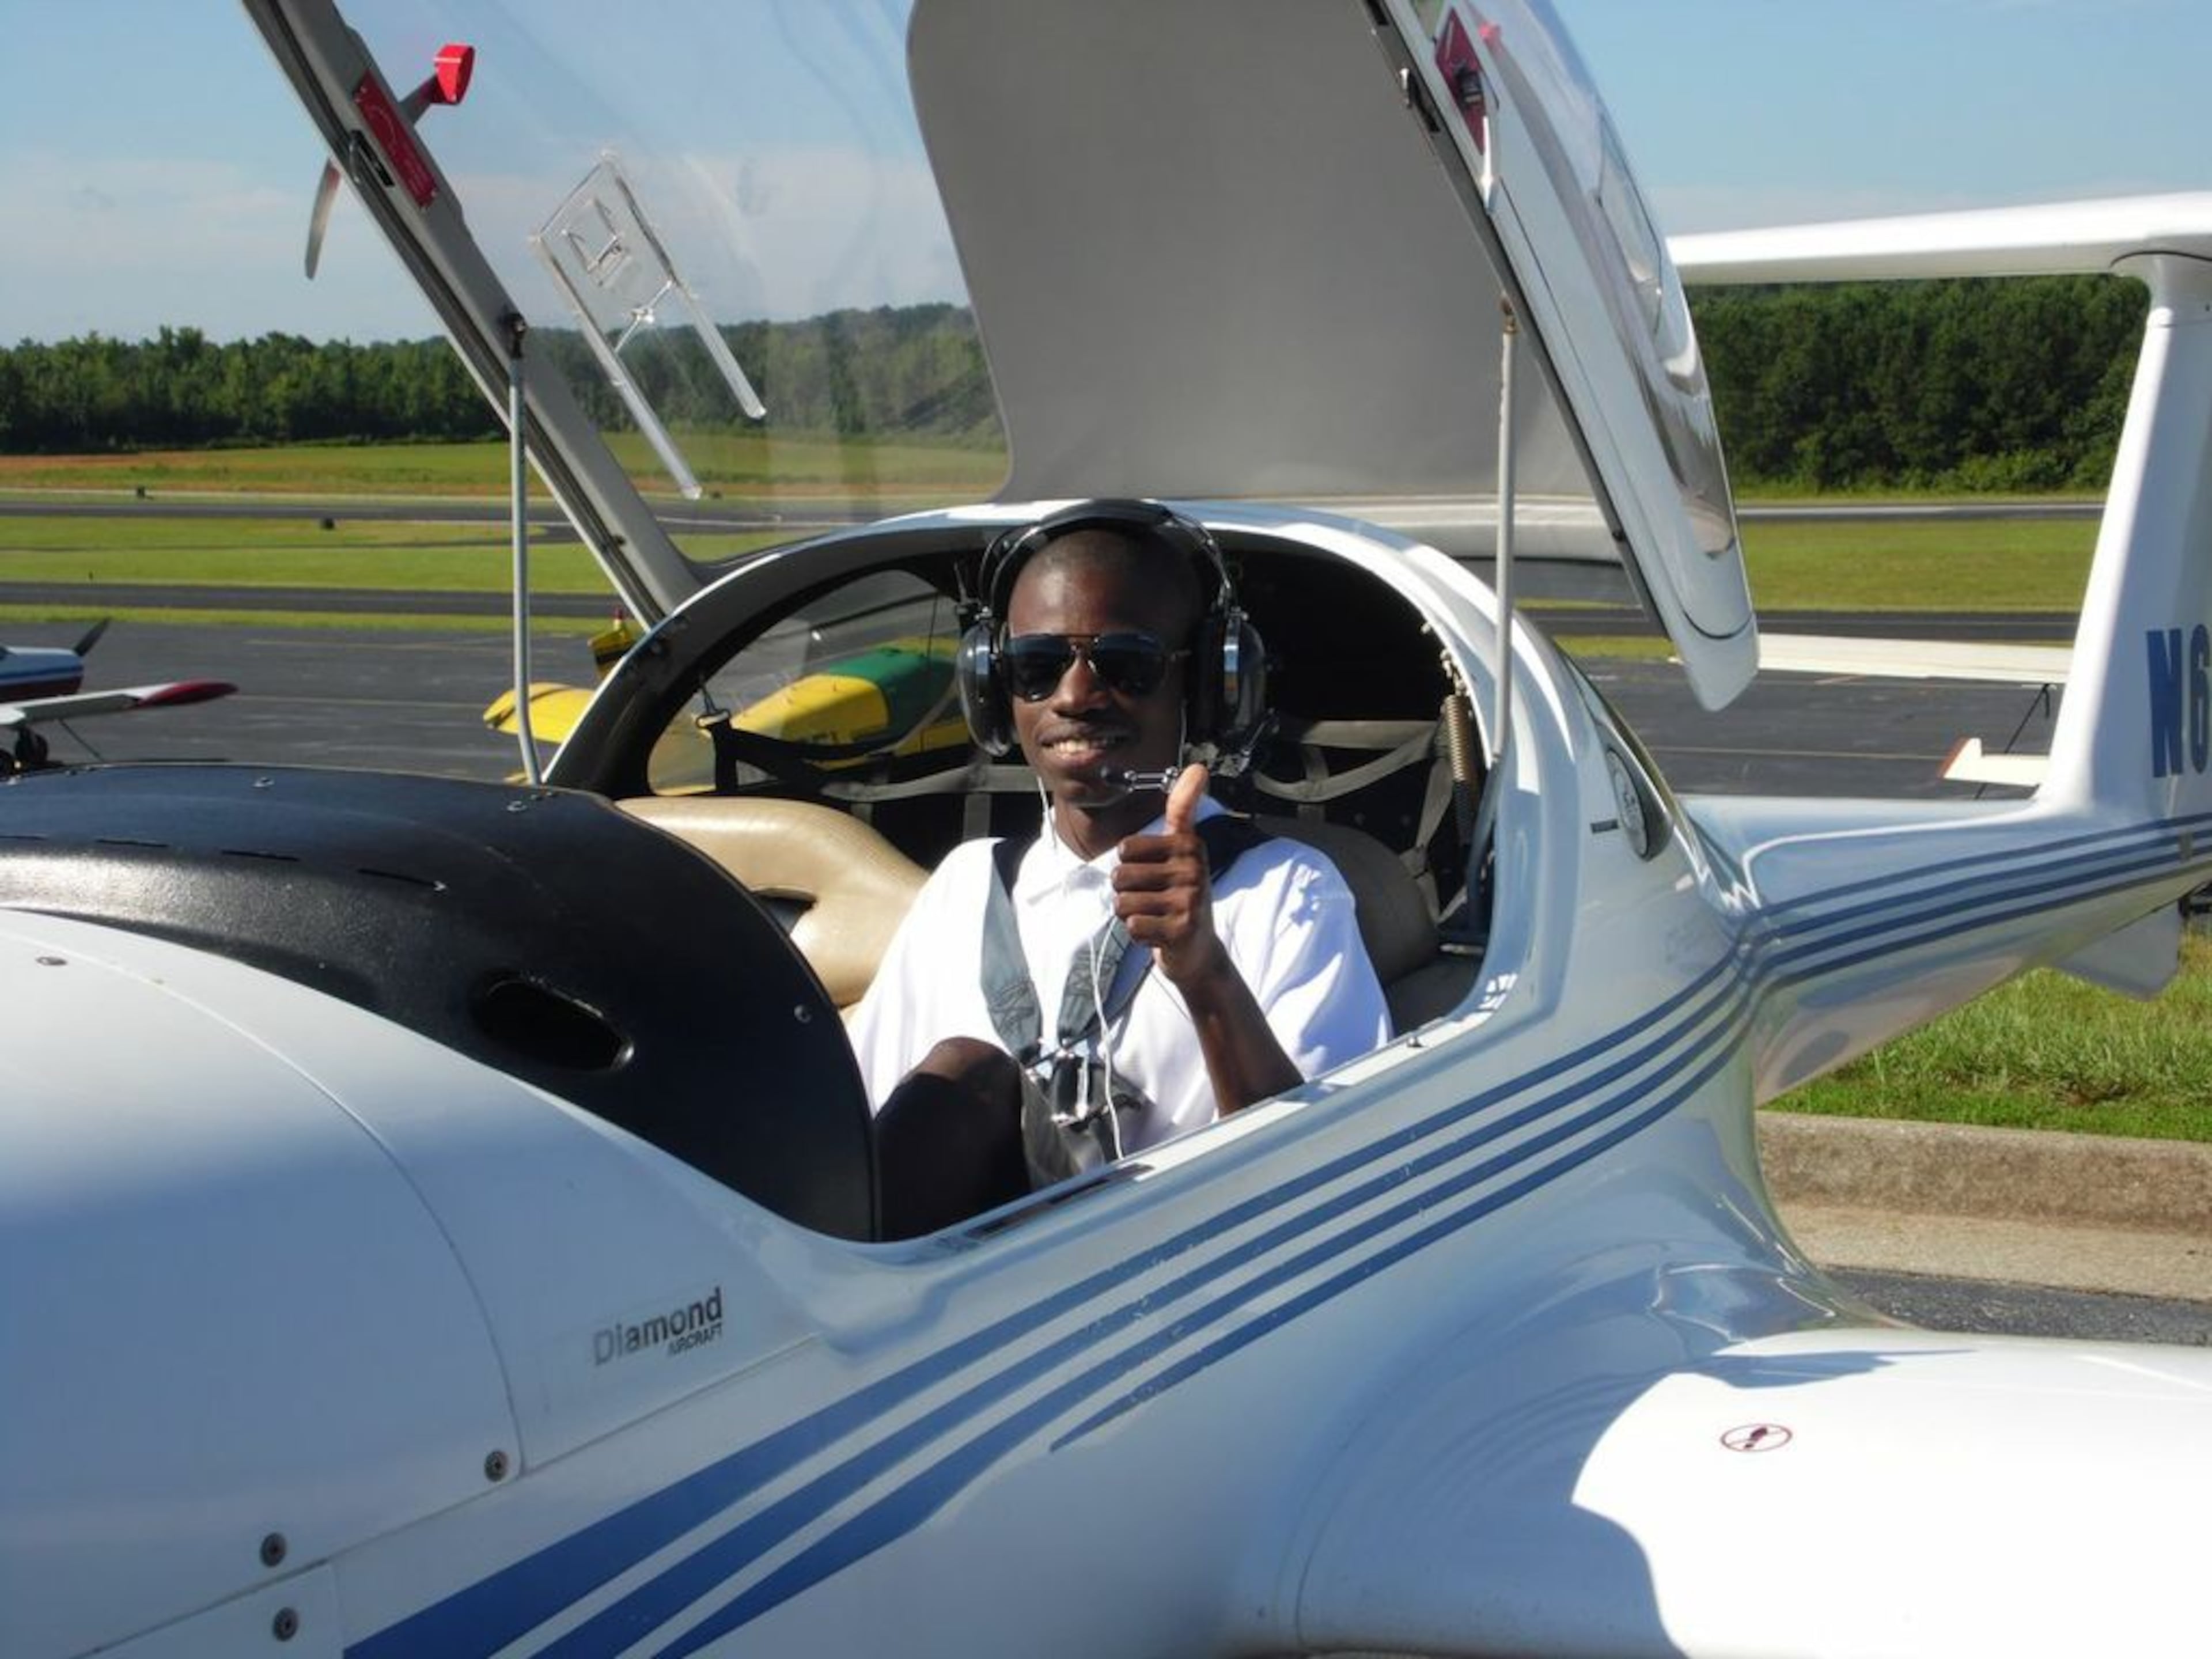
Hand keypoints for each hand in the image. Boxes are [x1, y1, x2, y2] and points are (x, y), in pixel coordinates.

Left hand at [1113, 763, 1226, 989]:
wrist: (1198, 951)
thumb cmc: (1180, 895)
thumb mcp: (1183, 850)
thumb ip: (1183, 809)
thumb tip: (1199, 767)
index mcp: (1188, 845)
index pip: (1127, 847)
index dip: (1128, 863)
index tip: (1154, 870)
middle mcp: (1192, 868)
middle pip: (1119, 876)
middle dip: (1126, 892)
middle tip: (1153, 900)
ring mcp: (1189, 899)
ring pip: (1123, 903)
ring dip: (1132, 914)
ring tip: (1156, 916)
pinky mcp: (1182, 928)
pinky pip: (1133, 926)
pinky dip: (1139, 934)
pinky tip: (1159, 933)